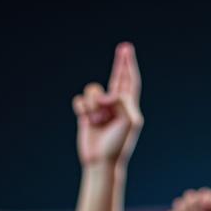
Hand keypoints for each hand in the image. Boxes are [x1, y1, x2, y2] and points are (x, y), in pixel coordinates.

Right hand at [72, 42, 142, 168]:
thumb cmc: (118, 144)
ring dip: (94, 103)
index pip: (130, 81)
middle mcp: (114, 105)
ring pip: (94, 91)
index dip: (128, 65)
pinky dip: (82, 107)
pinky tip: (86, 118)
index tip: (126, 51)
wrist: (101, 162)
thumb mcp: (129, 120)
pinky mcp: (85, 116)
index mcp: (128, 106)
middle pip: (117, 79)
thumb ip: (122, 100)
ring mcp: (99, 110)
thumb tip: (105, 94)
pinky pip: (80, 101)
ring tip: (97, 119)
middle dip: (120, 64)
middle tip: (124, 48)